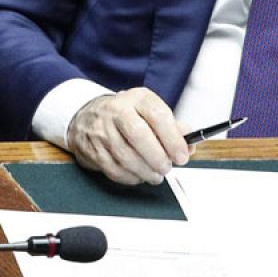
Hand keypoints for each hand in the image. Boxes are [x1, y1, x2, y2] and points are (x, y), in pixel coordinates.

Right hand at [65, 88, 191, 184]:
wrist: (87, 117)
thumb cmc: (126, 116)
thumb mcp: (149, 111)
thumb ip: (172, 127)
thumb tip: (190, 143)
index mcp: (137, 99)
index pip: (157, 115)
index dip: (173, 138)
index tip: (182, 154)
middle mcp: (117, 111)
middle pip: (139, 135)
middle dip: (158, 157)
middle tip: (167, 167)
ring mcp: (101, 130)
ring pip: (125, 156)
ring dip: (146, 171)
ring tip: (156, 175)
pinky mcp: (93, 149)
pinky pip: (114, 169)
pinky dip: (131, 177)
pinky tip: (139, 175)